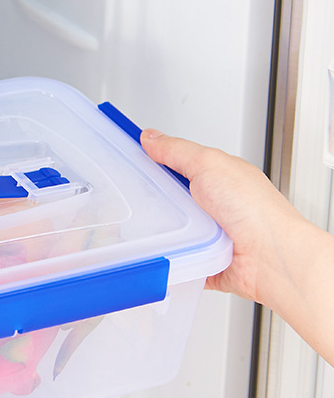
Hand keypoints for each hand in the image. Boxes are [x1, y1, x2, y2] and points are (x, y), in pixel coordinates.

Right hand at [140, 129, 307, 307]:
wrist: (267, 257)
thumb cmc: (253, 210)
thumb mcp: (209, 165)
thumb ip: (177, 151)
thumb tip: (151, 138)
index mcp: (217, 177)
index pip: (177, 164)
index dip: (154, 161)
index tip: (130, 160)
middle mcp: (212, 205)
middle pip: (168, 198)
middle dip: (153, 199)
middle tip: (141, 198)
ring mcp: (206, 233)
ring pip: (168, 228)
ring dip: (162, 229)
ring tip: (157, 226)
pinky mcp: (200, 259)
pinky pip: (173, 256)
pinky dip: (167, 255)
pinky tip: (164, 251)